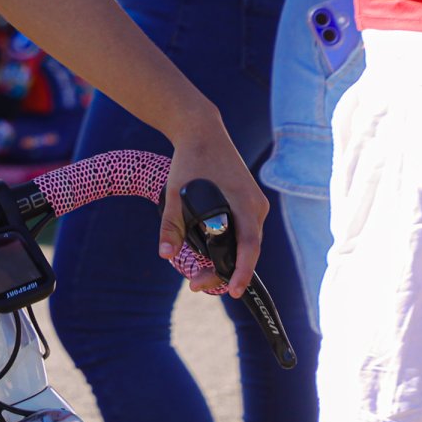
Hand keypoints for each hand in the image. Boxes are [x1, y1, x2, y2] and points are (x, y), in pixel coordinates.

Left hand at [160, 115, 267, 296]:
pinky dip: (229, 245)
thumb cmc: (190, 160)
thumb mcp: (176, 193)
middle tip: (195, 285)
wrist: (202, 131)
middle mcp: (256, 207)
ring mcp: (255, 205)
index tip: (232, 291)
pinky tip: (210, 255)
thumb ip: (171, 225)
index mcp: (244, 204)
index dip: (242, 272)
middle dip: (224, 271)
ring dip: (226, 259)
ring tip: (199, 275)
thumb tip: (165, 255)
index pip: (249, 247)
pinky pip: (244, 231)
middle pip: (247, 250)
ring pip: (245, 242)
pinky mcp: (249, 202)